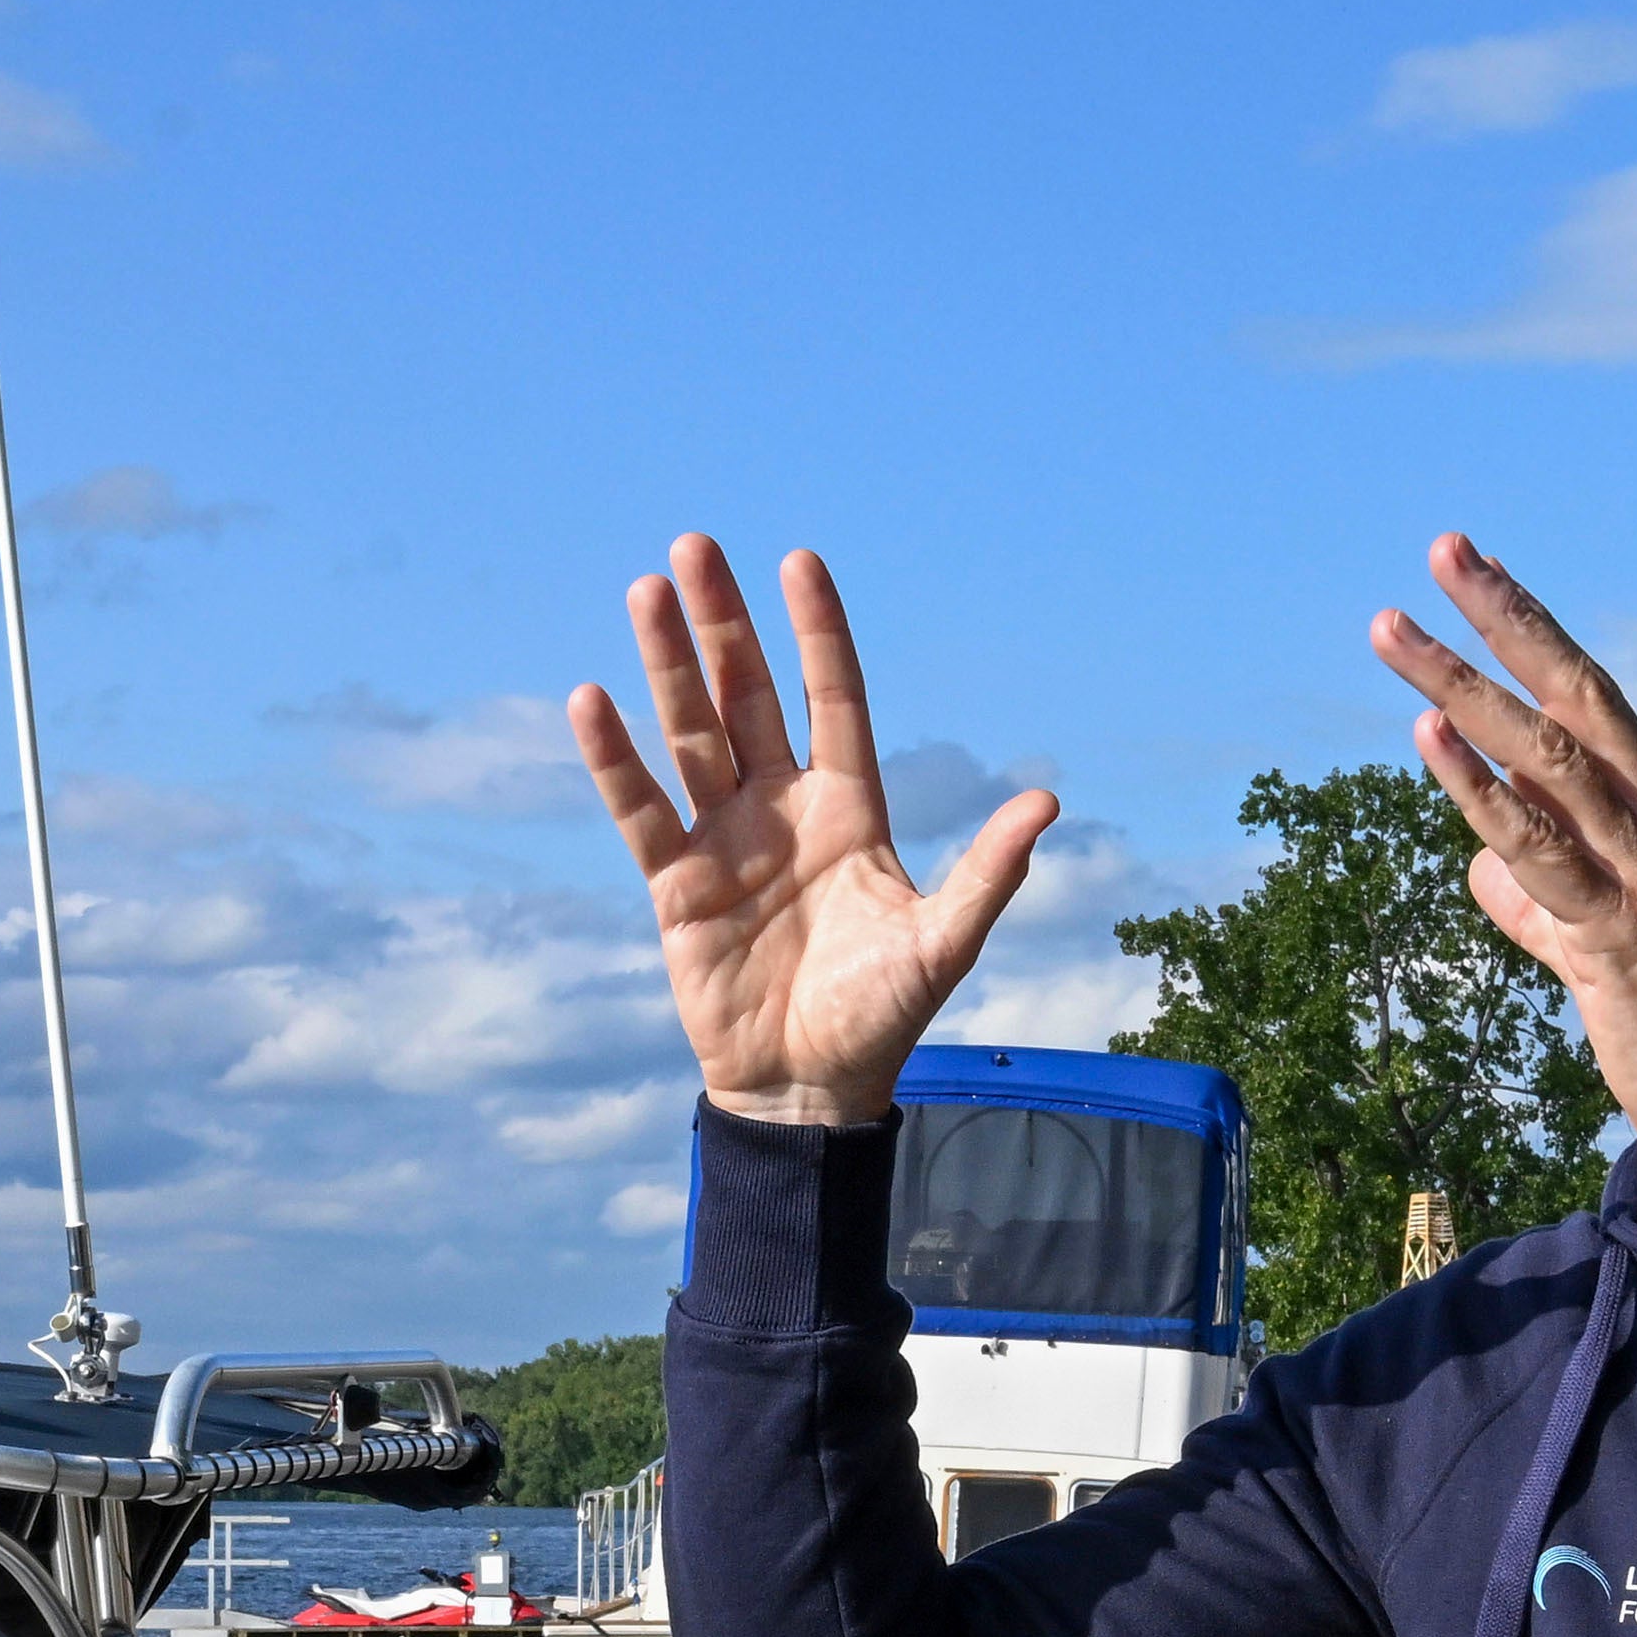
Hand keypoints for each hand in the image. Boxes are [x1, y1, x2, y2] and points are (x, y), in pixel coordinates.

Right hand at [573, 536, 1056, 1128]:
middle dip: (722, 623)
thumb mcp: (943, 944)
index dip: (816, 632)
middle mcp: (780, 809)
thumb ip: (988, 874)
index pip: (830, 697)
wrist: (809, 1090)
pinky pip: (640, 810)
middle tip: (694, 547)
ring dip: (666, 665)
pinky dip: (616, 760)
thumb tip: (1046, 802)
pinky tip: (591, 700)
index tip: (799, 560)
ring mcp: (723, 841)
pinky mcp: (675, 885)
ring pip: (689, 734)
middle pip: (745, 695)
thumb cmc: (881, 1018)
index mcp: (847, 809)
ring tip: (646, 592)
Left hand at [1373, 535, 1636, 1216]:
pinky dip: (1481, 793)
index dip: (1533, 632)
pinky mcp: (1618, 939)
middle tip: (1439, 552)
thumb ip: (1540, 903)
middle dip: (1501, 619)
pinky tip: (1429, 742)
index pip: (1591, 701)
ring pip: (1546, 760)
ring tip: (1394, 633)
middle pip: (1571, 699)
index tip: (1478, 574)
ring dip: (1461, 689)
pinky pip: (1542, 852)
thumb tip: (1482, 864)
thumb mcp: (1597, 952)